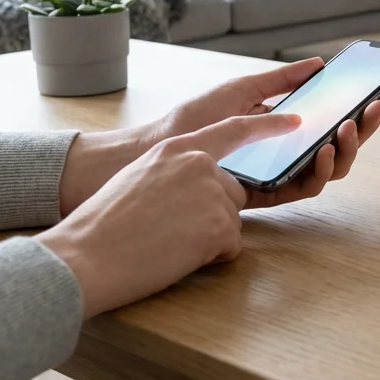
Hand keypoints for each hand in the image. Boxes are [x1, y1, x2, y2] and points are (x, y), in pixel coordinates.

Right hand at [37, 113, 300, 317]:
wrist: (85, 256)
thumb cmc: (100, 225)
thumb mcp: (138, 178)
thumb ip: (174, 171)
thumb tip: (195, 185)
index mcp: (177, 147)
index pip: (234, 130)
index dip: (267, 125)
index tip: (295, 121)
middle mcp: (200, 164)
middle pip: (232, 192)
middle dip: (211, 216)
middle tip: (167, 231)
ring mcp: (213, 193)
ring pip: (230, 221)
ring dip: (207, 238)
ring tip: (165, 243)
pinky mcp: (221, 225)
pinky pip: (230, 246)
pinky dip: (209, 258)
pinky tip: (175, 256)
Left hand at [56, 57, 379, 213]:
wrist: (154, 151)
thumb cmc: (190, 121)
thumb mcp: (241, 89)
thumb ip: (280, 80)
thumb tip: (317, 64)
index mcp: (283, 126)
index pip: (332, 118)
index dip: (362, 108)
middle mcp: (287, 152)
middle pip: (339, 144)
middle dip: (366, 126)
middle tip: (379, 105)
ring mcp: (279, 174)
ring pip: (330, 168)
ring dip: (349, 147)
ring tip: (351, 125)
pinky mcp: (266, 194)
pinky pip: (306, 188)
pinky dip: (320, 169)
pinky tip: (322, 150)